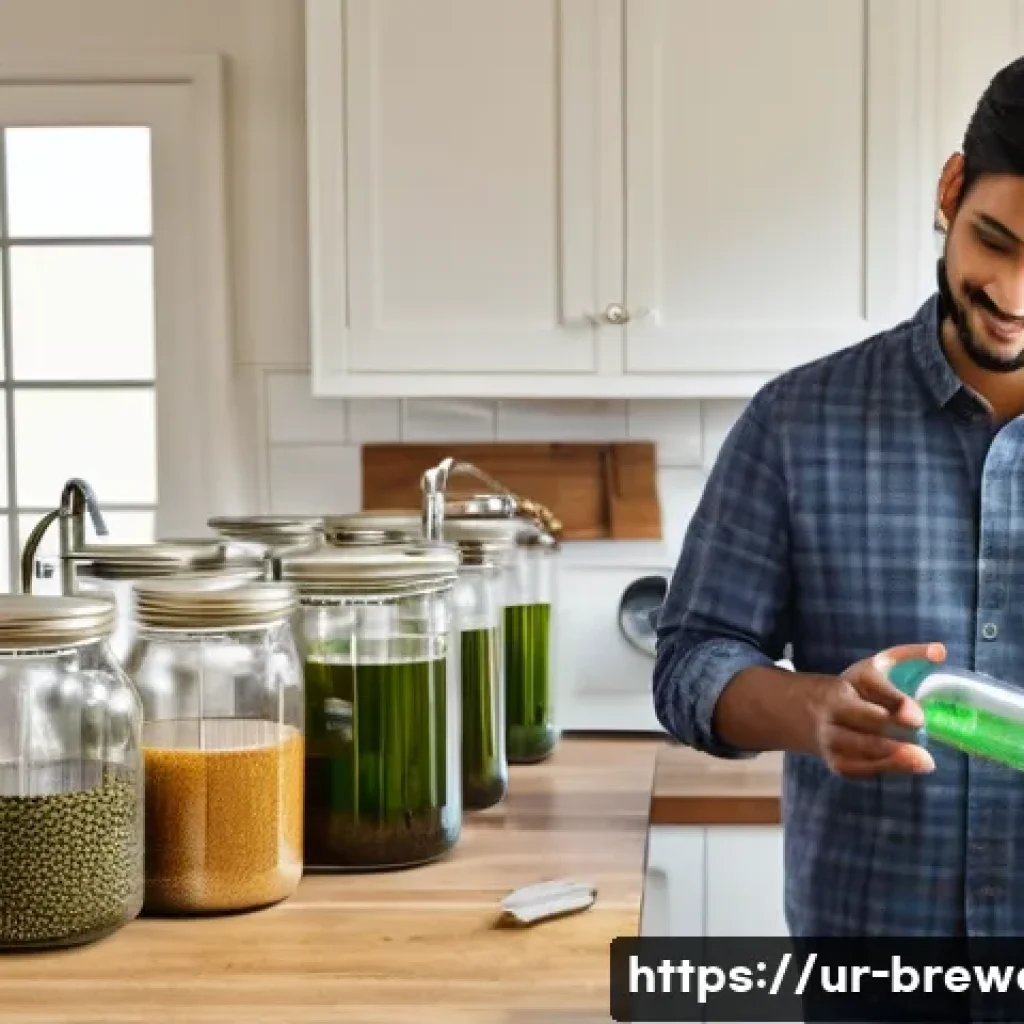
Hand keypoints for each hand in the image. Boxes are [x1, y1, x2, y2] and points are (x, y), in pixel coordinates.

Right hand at [810, 642, 945, 777]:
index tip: (918, 718)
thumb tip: (941, 651)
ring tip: (924, 762)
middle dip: (892, 734)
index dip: (896, 702)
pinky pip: (857, 768)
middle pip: (864, 721)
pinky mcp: (833, 760)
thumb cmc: (855, 689)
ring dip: (891, 757)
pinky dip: (883, 768)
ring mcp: (831, 736)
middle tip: (924, 750)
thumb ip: (907, 656)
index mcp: (850, 681)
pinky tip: (908, 768)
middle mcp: (836, 708)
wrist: (808, 711)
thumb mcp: (874, 667)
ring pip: (860, 748)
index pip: (873, 688)